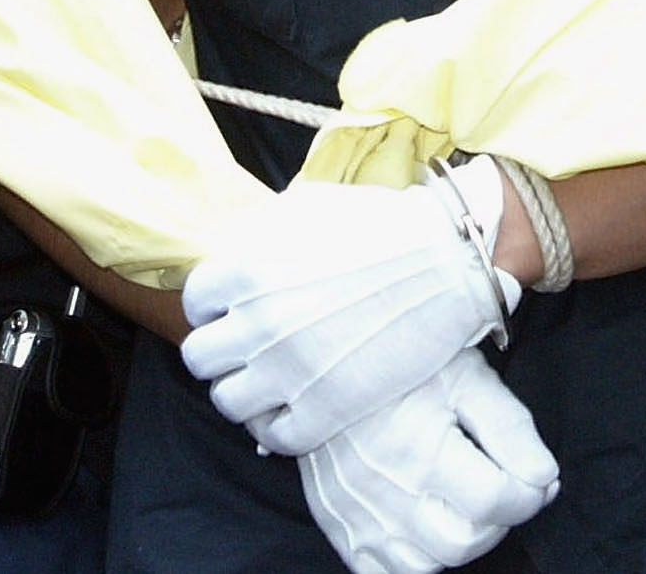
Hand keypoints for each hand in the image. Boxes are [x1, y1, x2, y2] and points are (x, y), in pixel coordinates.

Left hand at [182, 156, 519, 455]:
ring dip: (244, 391)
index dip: (214, 307)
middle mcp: (257, 325)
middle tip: (250, 347)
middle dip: (222, 351)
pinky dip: (278, 427)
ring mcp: (289, 373)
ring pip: (227, 402)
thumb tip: (230, 252)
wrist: (449, 263)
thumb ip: (255, 234)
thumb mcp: (305, 208)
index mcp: (246, 271)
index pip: (196, 303)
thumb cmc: (382, 227)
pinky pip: (273, 437)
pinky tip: (297, 406)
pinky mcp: (325, 411)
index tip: (235, 310)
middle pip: (201, 358)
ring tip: (271, 380)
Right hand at [298, 349, 558, 573]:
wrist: (325, 362)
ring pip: (428, 565)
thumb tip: (544, 477)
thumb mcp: (466, 378)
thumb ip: (509, 428)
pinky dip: (412, 556)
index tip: (534, 477)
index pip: (495, 501)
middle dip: (497, 519)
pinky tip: (422, 520)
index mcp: (420, 448)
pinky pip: (384, 572)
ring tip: (457, 500)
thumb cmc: (403, 364)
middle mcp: (386, 491)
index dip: (529, 494)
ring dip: (456, 539)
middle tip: (497, 483)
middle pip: (466, 542)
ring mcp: (358, 515)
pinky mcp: (339, 527)